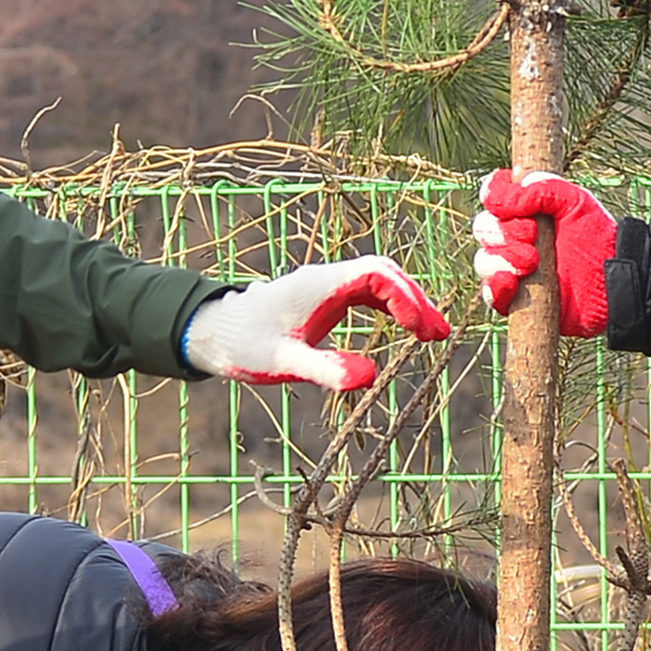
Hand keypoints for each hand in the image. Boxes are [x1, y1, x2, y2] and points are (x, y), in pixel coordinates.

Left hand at [180, 257, 451, 394]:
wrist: (211, 331)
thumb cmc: (243, 345)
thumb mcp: (283, 363)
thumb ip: (325, 369)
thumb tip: (370, 377)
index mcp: (320, 286)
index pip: (377, 276)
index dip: (406, 299)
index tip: (422, 331)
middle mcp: (326, 278)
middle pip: (385, 273)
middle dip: (416, 300)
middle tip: (439, 335)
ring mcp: (325, 285)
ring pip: (378, 281)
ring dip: (407, 302)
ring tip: (431, 335)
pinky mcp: (323, 297)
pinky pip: (367, 292)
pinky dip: (390, 307)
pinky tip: (404, 329)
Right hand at [474, 169, 617, 333]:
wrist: (615, 281)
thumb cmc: (597, 237)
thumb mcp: (576, 201)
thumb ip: (543, 187)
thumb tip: (506, 187)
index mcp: (525, 209)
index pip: (492, 195)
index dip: (495, 195)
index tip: (514, 203)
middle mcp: (514, 237)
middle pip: (483, 227)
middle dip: (503, 230)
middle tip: (532, 234)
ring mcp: (512, 269)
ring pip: (484, 260)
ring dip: (502, 257)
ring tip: (532, 261)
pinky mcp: (515, 300)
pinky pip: (489, 294)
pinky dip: (495, 286)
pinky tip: (511, 282)